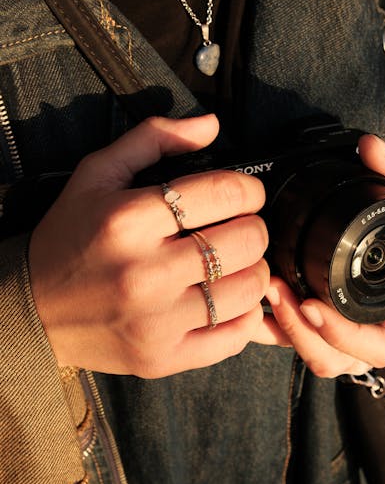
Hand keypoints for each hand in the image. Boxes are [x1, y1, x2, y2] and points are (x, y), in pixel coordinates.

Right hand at [29, 115, 268, 377]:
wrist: (32, 311)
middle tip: (238, 228)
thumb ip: (153, 138)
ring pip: (249, 289)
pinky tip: (226, 300)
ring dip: (254, 270)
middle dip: (253, 227)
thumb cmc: (68, 238)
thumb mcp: (96, 175)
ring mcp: (156, 322)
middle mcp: (145, 272)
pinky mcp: (163, 358)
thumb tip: (211, 124)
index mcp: (129, 219)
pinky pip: (234, 337)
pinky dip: (244, 316)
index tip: (244, 194)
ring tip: (233, 264)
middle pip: (246, 241)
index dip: (248, 189)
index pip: (226, 193)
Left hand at [253, 135, 384, 377]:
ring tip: (260, 289)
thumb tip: (372, 147)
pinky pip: (285, 341)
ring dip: (280, 328)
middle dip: (299, 332)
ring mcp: (334, 337)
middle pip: (332, 359)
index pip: (378, 347)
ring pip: (305, 354)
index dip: (343, 333)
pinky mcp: (308, 328)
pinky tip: (245, 301)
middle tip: (274, 291)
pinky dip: (265, 326)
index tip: (311, 304)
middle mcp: (365, 337)